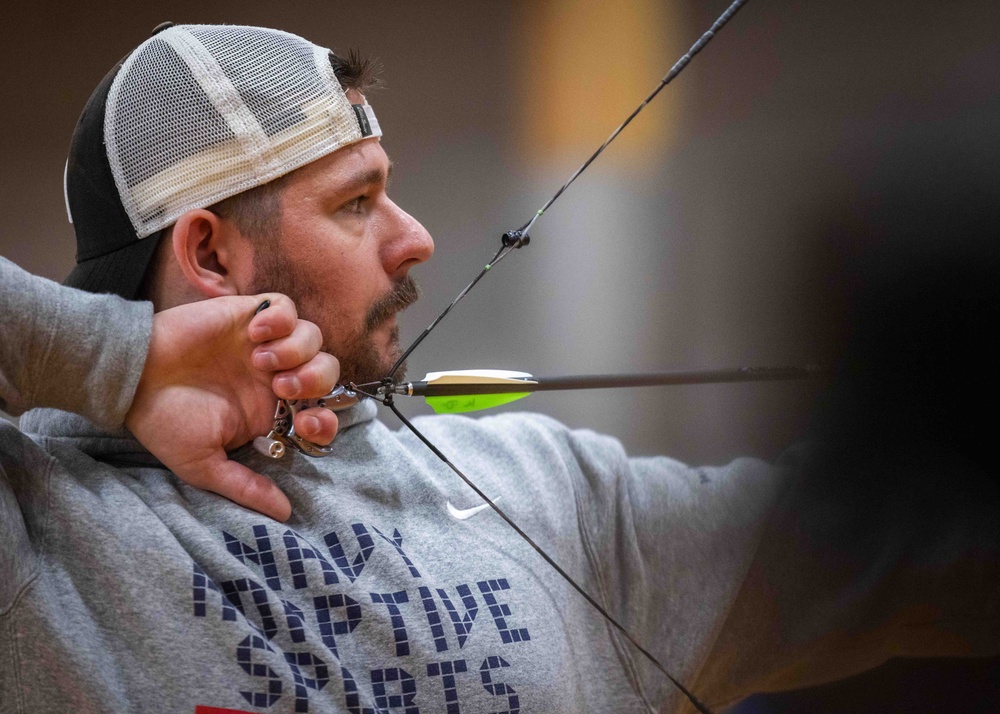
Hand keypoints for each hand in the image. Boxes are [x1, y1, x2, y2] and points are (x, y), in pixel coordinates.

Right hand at [125, 294, 339, 520]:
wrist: (131, 380)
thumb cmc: (164, 423)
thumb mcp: (204, 465)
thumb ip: (246, 487)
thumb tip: (284, 514)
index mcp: (271, 411)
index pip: (323, 413)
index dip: (327, 419)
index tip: (306, 424)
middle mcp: (274, 376)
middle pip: (327, 371)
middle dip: (317, 380)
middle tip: (283, 387)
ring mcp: (263, 344)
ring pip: (313, 337)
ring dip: (298, 349)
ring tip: (261, 361)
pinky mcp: (248, 314)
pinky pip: (286, 306)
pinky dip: (280, 318)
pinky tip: (254, 334)